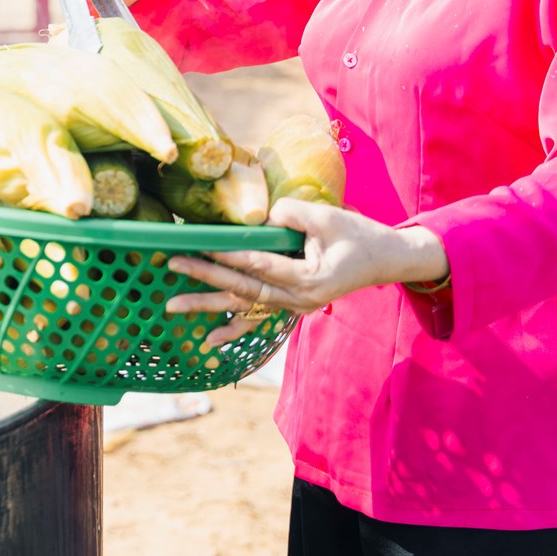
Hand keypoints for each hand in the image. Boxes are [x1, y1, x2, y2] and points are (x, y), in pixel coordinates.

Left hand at [162, 199, 448, 346]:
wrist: (385, 260)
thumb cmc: (359, 236)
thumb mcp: (329, 218)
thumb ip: (292, 215)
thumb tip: (259, 216)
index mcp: (310, 279)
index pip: (261, 265)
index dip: (230, 255)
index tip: (200, 245)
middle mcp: (298, 299)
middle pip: (243, 288)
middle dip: (205, 277)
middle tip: (172, 265)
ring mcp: (294, 306)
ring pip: (243, 304)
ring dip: (207, 305)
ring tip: (171, 305)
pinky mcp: (290, 305)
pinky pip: (257, 317)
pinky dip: (232, 327)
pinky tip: (208, 340)